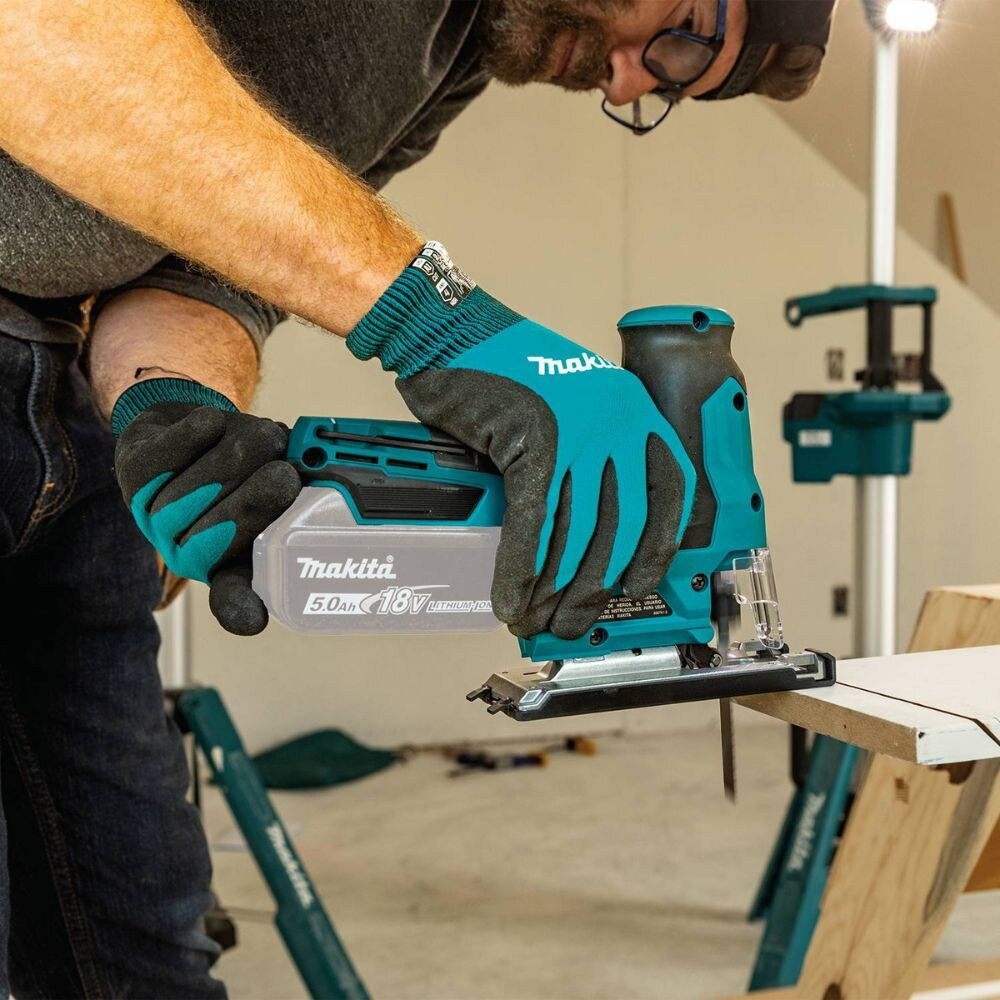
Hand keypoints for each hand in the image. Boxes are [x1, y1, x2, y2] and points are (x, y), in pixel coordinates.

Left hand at [112, 381, 300, 634]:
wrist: (193, 430)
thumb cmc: (243, 473)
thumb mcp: (279, 496)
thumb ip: (297, 516)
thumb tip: (326, 522)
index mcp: (225, 564)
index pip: (232, 593)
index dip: (240, 608)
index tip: (254, 621)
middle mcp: (186, 548)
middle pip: (220, 526)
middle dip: (257, 497)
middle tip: (286, 474)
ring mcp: (153, 513)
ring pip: (200, 485)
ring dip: (238, 453)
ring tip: (261, 439)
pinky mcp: (133, 471)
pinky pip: (166, 456)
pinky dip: (194, 434)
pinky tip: (214, 423)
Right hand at [347, 243, 694, 639]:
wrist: (453, 335)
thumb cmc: (504, 375)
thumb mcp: (569, 411)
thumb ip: (587, 462)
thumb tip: (585, 541)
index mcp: (635, 411)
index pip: (671, 493)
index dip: (656, 549)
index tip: (638, 587)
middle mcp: (618, 418)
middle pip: (621, 525)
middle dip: (595, 587)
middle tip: (573, 622)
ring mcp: (581, 427)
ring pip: (577, 531)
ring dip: (555, 589)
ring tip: (537, 621)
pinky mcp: (537, 438)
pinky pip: (534, 521)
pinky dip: (520, 568)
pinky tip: (511, 597)